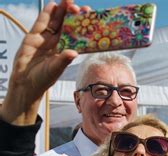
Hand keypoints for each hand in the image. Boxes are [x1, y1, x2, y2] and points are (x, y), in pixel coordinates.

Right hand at [0, 0, 80, 124]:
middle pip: (66, 26)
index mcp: (66, 50)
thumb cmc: (43, 79)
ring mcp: (45, 39)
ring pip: (55, 22)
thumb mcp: (55, 69)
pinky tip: (53, 5)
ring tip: (68, 1)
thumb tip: (73, 53)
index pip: (76, 36)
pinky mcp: (33, 37)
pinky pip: (41, 23)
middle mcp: (57, 43)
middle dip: (73, 16)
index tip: (90, 19)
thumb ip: (63, 60)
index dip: (82, 27)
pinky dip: (46, 14)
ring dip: (61, 11)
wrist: (24, 83)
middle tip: (80, 7)